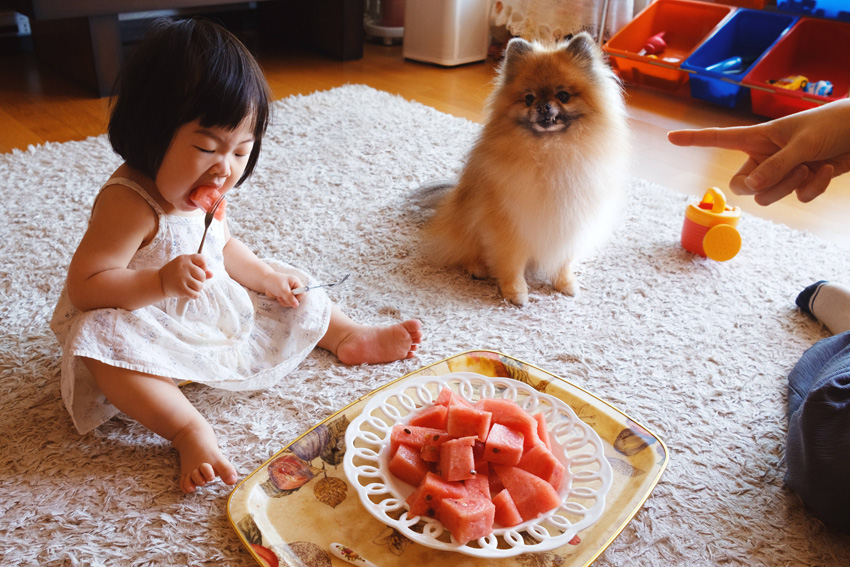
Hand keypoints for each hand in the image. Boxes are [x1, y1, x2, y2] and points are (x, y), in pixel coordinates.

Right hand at [159, 254, 211, 298]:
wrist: (159, 281)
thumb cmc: (175, 273)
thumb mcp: (185, 267)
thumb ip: (199, 269)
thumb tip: (211, 274)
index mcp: (185, 259)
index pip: (202, 259)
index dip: (204, 266)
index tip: (199, 269)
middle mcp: (184, 267)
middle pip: (203, 275)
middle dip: (200, 280)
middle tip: (192, 280)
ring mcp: (182, 278)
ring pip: (200, 285)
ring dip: (197, 288)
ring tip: (190, 286)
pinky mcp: (181, 289)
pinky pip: (195, 294)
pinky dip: (194, 295)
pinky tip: (189, 292)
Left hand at [262, 272, 303, 307]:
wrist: (264, 282)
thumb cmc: (274, 282)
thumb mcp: (282, 289)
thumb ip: (290, 297)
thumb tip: (296, 305)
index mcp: (296, 282)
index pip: (303, 292)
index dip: (298, 297)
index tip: (291, 298)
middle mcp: (295, 287)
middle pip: (299, 298)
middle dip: (291, 300)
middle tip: (283, 298)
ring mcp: (291, 292)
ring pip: (293, 302)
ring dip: (286, 302)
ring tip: (279, 297)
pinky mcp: (286, 297)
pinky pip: (288, 303)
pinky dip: (283, 303)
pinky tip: (278, 298)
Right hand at [668, 99, 849, 205]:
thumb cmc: (834, 124)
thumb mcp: (802, 144)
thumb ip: (776, 167)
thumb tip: (750, 190)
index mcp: (760, 137)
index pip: (720, 138)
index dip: (695, 139)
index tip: (671, 137)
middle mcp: (766, 155)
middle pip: (742, 184)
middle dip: (762, 186)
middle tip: (784, 174)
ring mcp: (784, 170)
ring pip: (768, 196)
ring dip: (789, 186)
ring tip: (810, 166)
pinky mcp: (803, 181)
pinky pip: (797, 196)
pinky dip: (813, 187)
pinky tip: (827, 169)